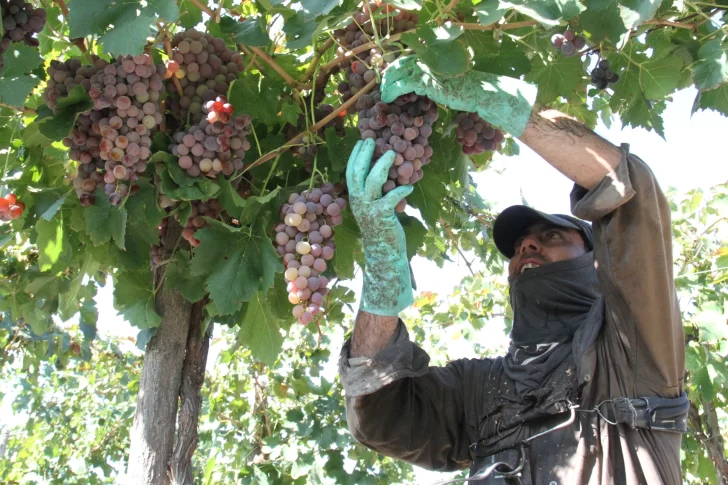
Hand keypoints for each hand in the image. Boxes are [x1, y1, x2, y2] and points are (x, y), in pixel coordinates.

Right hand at [346, 139, 413, 315]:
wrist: (383, 254)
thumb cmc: (380, 230)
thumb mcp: (374, 209)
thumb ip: (375, 193)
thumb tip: (384, 173)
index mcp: (355, 199)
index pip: (350, 173)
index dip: (355, 156)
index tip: (361, 142)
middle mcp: (358, 202)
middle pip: (357, 173)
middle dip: (364, 155)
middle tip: (372, 140)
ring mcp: (369, 209)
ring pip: (373, 181)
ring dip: (382, 165)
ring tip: (393, 153)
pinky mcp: (382, 216)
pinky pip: (392, 197)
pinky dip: (401, 190)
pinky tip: (409, 186)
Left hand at [380, 56, 537, 136]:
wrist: (479, 92)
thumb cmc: (465, 91)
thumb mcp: (444, 83)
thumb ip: (430, 80)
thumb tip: (417, 87)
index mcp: (430, 57)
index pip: (404, 61)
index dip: (392, 71)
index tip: (385, 82)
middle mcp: (426, 60)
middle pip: (397, 65)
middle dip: (386, 78)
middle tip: (380, 89)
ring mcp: (426, 69)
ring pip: (396, 75)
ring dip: (386, 86)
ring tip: (382, 97)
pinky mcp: (426, 81)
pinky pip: (401, 85)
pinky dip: (391, 92)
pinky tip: (387, 100)